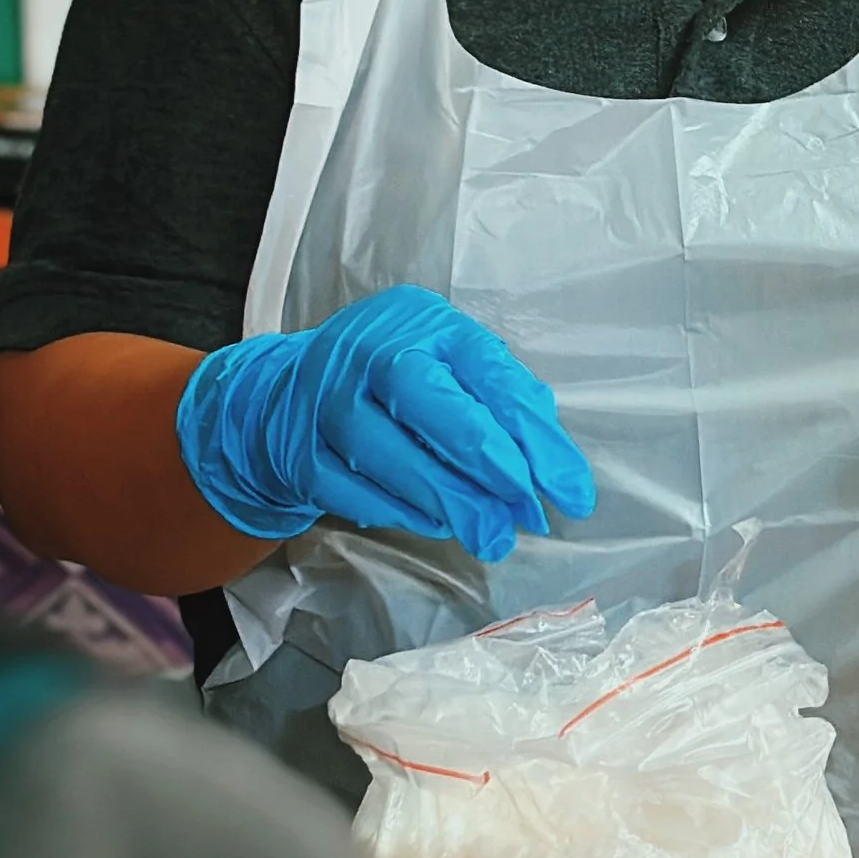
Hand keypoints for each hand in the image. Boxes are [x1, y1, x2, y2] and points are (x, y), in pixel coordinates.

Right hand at [176, 287, 594, 557]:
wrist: (289, 391)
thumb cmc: (397, 378)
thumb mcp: (451, 365)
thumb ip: (502, 404)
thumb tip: (552, 470)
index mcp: (426, 324)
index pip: (489, 375)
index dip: (534, 437)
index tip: (569, 491)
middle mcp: (372, 353)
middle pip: (431, 406)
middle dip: (487, 466)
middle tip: (525, 515)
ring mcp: (328, 401)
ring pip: (387, 454)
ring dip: (447, 500)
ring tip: (490, 534)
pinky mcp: (300, 450)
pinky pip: (350, 489)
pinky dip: (398, 512)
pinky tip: (435, 525)